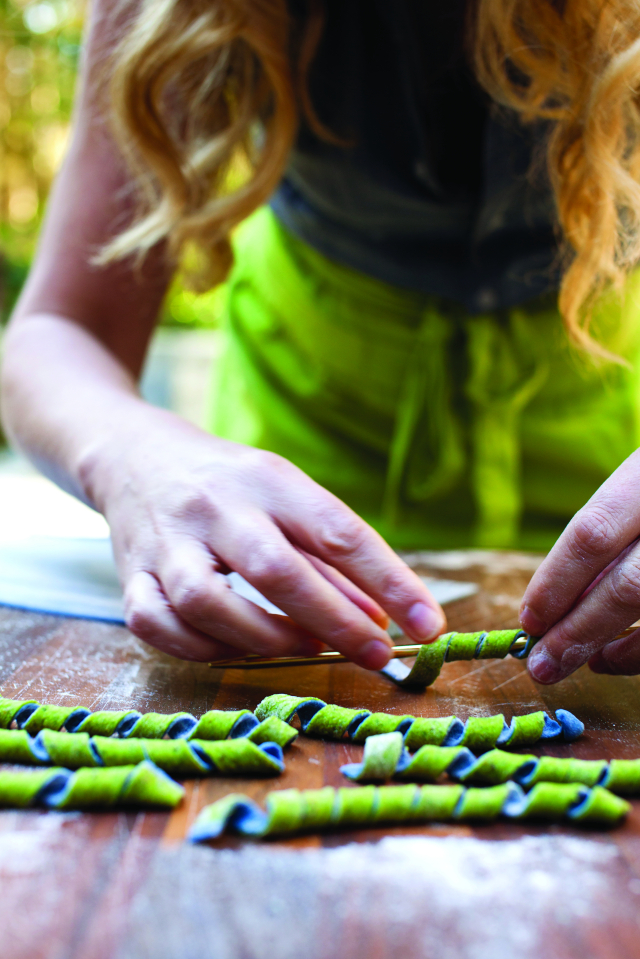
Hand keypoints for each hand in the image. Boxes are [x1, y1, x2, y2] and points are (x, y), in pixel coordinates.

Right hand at [82, 404, 445, 665]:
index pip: (337, 530)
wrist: (134, 454)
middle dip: (333, 620)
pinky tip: (233, 647)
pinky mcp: (129, 574)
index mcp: (267, 479)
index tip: (429, 625)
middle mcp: (214, 507)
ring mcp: (165, 541)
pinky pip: (156, 625)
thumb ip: (330, 561)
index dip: (389, 581)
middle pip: (274, 569)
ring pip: (206, 604)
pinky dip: (200, 648)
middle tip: (375, 653)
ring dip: (264, 639)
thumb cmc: (230, 483)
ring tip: (302, 647)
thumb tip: (377, 622)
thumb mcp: (286, 497)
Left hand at [520, 449, 639, 681]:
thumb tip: (554, 606)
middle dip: (578, 632)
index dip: (556, 582)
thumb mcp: (635, 488)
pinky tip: (617, 657)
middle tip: (542, 666)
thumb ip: (604, 537)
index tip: (529, 619)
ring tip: (583, 661)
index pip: (592, 534)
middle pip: (627, 587)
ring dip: (617, 650)